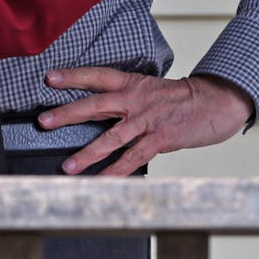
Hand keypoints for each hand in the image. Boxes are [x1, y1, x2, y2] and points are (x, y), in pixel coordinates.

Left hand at [37, 67, 253, 175]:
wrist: (214, 102)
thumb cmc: (181, 98)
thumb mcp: (150, 88)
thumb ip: (126, 97)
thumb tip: (99, 109)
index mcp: (132, 83)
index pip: (97, 76)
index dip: (73, 76)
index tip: (49, 78)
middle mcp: (135, 99)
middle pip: (95, 104)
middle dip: (67, 114)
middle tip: (44, 121)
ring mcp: (147, 119)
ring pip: (111, 136)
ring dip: (87, 153)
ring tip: (68, 166)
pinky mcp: (160, 139)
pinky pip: (134, 158)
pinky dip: (117, 172)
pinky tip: (102, 182)